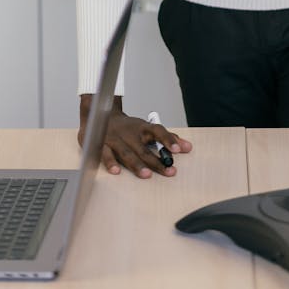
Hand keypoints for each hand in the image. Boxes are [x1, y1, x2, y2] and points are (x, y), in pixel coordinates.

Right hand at [78, 94, 192, 177]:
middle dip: (156, 161)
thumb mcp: (146, 128)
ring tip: (146, 175)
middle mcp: (130, 133)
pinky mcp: (102, 145)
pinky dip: (111, 162)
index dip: (168, 139)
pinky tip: (117, 171)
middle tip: (169, 171)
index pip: (158, 131)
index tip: (178, 150)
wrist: (101, 114)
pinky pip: (106, 154)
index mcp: (142, 128)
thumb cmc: (128, 127)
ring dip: (136, 164)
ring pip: (126, 153)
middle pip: (144, 148)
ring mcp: (115, 139)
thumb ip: (166, 138)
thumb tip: (187, 147)